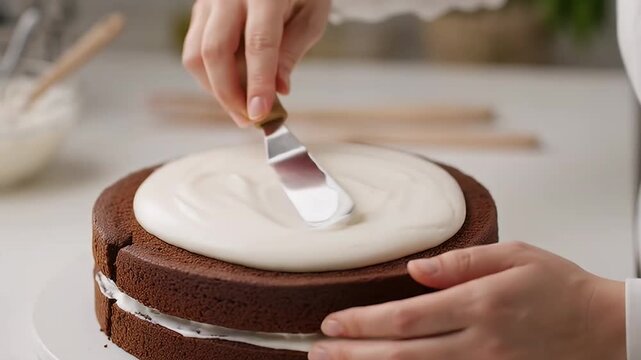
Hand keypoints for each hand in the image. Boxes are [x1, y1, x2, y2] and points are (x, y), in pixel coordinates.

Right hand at [182, 0, 329, 126]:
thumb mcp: (311, 15)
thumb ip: (292, 50)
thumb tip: (278, 89)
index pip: (257, 43)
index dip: (258, 82)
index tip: (260, 113)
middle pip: (215, 52)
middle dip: (230, 94)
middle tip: (249, 119)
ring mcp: (209, 1)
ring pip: (197, 55)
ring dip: (217, 90)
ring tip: (241, 108)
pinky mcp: (200, 11)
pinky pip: (195, 51)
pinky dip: (212, 77)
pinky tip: (233, 87)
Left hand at [310, 242, 625, 359]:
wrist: (601, 327)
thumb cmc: (557, 286)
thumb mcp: (514, 255)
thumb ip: (462, 261)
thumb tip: (415, 267)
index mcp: (479, 305)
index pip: (407, 317)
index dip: (365, 324)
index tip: (333, 323)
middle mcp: (478, 343)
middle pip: (402, 355)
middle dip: (353, 354)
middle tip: (317, 350)